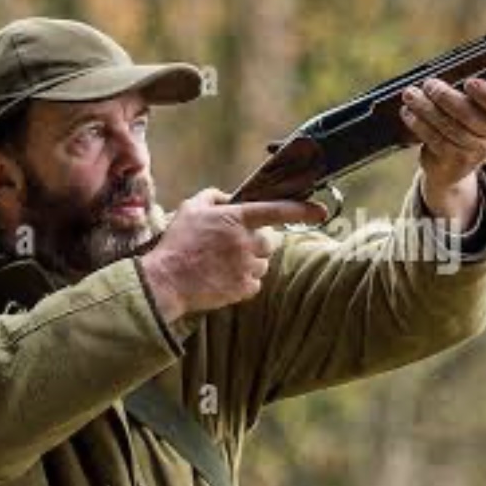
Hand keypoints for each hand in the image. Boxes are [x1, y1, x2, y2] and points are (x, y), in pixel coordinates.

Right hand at [140, 189, 327, 321]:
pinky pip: (255, 283)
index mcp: (236, 219)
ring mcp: (246, 267)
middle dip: (257, 242)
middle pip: (270, 242)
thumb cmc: (176, 243)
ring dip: (250, 262)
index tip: (320, 211)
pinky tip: (223, 278)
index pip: (276, 210)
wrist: (165, 281)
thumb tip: (229, 196)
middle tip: (234, 245)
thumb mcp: (190, 208)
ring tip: (223, 263)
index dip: (301, 210)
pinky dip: (244, 281)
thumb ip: (213, 196)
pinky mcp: (243, 288)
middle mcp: (246, 242)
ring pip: (263, 263)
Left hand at [399, 76, 485, 200]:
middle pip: (470, 117)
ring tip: (411, 94)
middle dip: (446, 97)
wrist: (458, 161)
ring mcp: (478, 153)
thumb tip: (443, 74)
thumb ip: (470, 90)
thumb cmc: (468, 117)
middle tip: (429, 84)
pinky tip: (409, 113)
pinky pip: (436, 140)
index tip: (469, 82)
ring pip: (449, 128)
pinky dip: (419, 125)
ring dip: (427, 108)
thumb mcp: (477, 103)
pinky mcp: (456, 162)